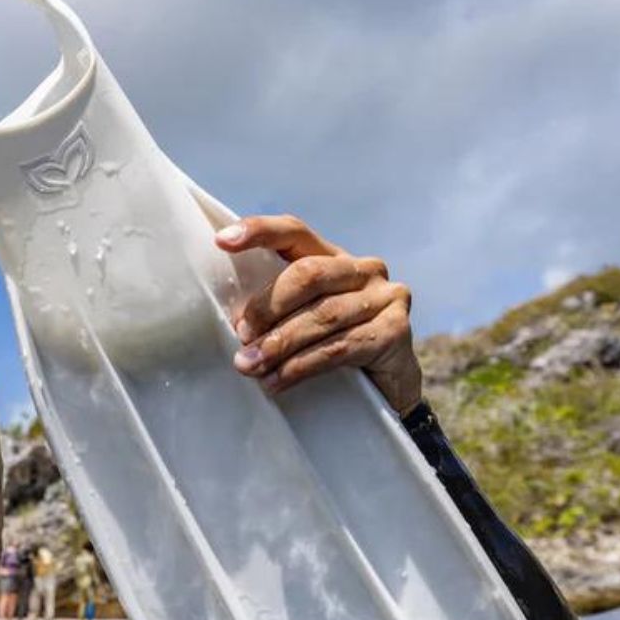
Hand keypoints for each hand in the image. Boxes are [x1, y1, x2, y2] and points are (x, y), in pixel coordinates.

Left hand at [216, 214, 422, 413]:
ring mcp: (386, 296)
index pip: (295, 232)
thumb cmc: (334, 350)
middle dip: (268, 306)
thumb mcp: (304, 322)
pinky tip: (278, 381)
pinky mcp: (396, 330)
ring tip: (250, 366)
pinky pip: (340, 347)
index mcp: (333, 258)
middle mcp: (364, 269)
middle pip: (308, 273)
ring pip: (323, 315)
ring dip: (280, 344)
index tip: (223, 240)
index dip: (260, 231)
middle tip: (241, 336)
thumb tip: (237, 327)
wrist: (388, 389)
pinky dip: (302, 366)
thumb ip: (278, 312)